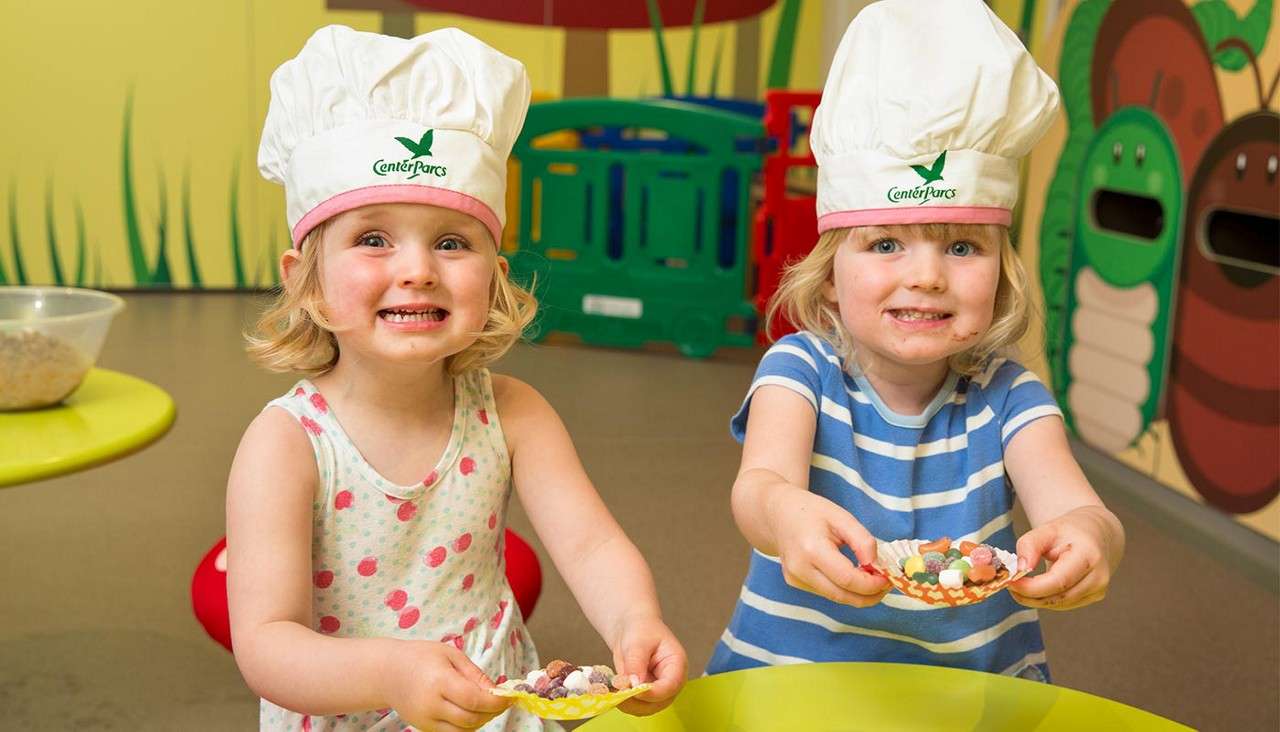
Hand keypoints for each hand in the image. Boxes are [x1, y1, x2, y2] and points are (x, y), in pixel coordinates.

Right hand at [386, 640, 511, 730]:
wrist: (387, 672)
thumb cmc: (420, 657)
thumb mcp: (450, 654)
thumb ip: (474, 674)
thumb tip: (497, 690)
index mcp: (439, 681)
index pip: (474, 700)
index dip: (496, 702)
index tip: (510, 696)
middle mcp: (431, 704)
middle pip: (471, 719)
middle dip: (492, 712)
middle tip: (502, 701)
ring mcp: (425, 720)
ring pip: (463, 730)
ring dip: (481, 720)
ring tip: (487, 705)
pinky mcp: (423, 728)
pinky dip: (467, 725)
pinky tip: (471, 710)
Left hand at [610, 612, 687, 715]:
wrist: (633, 630)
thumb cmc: (640, 630)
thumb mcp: (637, 642)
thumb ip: (636, 663)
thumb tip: (633, 684)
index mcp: (676, 665)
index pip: (670, 685)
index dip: (653, 693)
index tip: (633, 691)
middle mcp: (670, 682)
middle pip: (658, 703)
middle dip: (637, 702)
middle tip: (616, 692)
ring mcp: (658, 692)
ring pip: (645, 709)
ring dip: (627, 704)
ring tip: (611, 689)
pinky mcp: (645, 696)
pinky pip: (634, 706)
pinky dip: (622, 702)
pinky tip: (611, 691)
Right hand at [768, 489, 888, 606]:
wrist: (778, 512)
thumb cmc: (811, 511)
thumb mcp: (841, 517)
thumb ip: (862, 540)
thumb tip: (876, 565)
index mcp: (811, 549)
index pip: (848, 580)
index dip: (872, 584)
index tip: (888, 577)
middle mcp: (800, 569)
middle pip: (843, 595)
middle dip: (869, 595)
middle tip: (887, 585)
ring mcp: (795, 578)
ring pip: (836, 597)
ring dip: (858, 594)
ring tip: (872, 578)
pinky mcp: (795, 583)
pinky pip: (827, 592)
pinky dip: (844, 588)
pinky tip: (851, 575)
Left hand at [1010, 506, 1121, 610]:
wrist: (1094, 534)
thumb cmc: (1069, 532)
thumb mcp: (1046, 529)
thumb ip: (1029, 546)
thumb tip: (1020, 570)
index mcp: (1089, 556)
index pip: (1059, 581)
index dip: (1032, 587)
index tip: (1010, 582)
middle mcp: (1099, 577)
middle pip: (1059, 597)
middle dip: (1029, 595)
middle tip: (1007, 584)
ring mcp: (1098, 590)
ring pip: (1059, 604)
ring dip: (1035, 599)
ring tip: (1018, 584)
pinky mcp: (1093, 597)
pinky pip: (1063, 604)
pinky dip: (1045, 599)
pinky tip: (1034, 587)